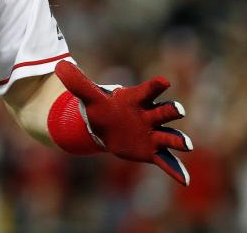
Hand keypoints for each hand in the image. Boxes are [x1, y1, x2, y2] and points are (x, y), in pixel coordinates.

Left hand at [55, 60, 192, 184]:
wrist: (106, 127)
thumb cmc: (102, 108)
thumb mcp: (88, 96)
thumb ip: (77, 82)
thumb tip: (59, 65)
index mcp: (137, 99)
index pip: (148, 90)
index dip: (155, 85)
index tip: (164, 81)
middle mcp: (150, 115)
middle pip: (165, 111)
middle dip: (172, 110)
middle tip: (178, 110)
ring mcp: (153, 134)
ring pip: (170, 136)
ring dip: (179, 140)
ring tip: (187, 145)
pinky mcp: (152, 151)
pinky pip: (167, 161)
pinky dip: (176, 170)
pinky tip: (185, 181)